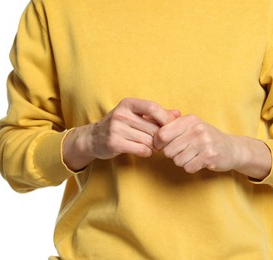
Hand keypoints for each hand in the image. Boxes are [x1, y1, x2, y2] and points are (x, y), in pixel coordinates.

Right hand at [63, 98, 178, 170]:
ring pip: (149, 140)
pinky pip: (141, 149)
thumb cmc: (120, 125)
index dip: (165, 118)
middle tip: (162, 141)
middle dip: (161, 137)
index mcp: (128, 103)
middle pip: (152, 127)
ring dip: (154, 146)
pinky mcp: (114, 143)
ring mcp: (116, 129)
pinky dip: (147, 152)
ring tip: (152, 146)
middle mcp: (121, 114)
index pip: (152, 107)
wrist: (93, 138)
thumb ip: (157, 114)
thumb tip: (178, 113)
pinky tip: (144, 150)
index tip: (171, 126)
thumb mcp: (136, 115)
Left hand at [154, 114, 270, 178]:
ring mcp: (204, 142)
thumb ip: (170, 124)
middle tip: (183, 151)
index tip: (162, 146)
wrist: (231, 148)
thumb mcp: (190, 126)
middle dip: (172, 154)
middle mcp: (197, 129)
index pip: (162, 134)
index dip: (158, 144)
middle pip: (168, 150)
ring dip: (183, 162)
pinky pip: (188, 167)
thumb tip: (146, 118)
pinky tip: (199, 161)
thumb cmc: (205, 137)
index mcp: (189, 119)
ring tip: (193, 155)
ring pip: (177, 160)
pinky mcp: (210, 156)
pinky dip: (191, 167)